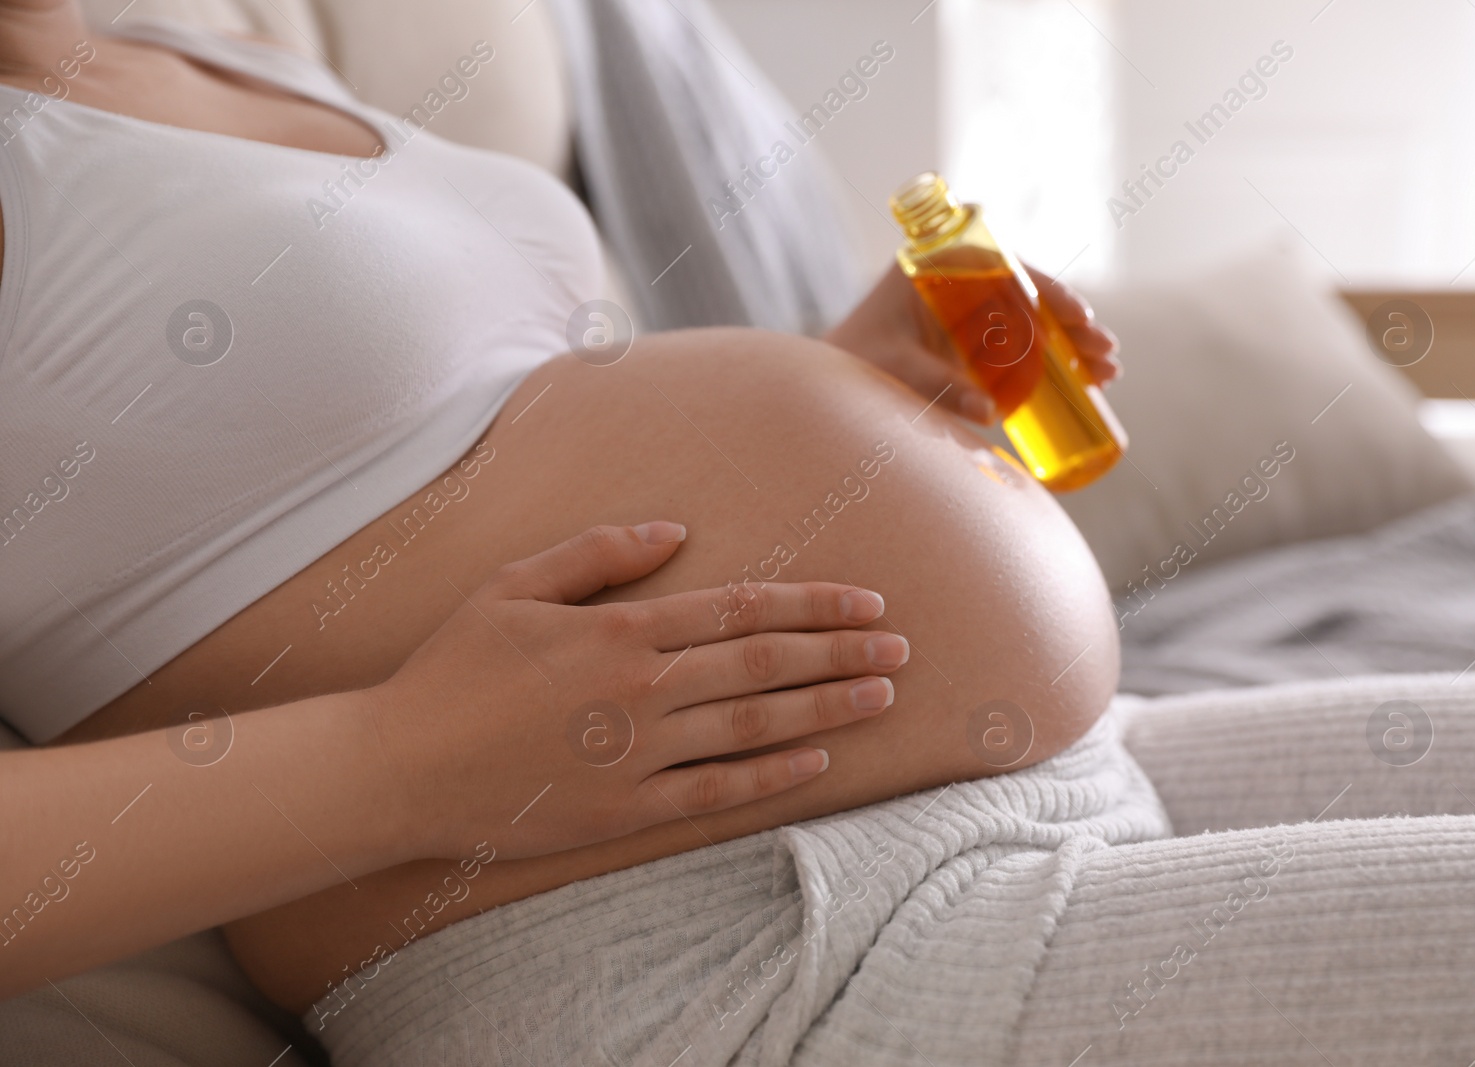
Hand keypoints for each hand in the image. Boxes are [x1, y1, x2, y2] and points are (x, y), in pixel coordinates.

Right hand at [369, 522, 907, 859]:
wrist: (399, 767)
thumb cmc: (452, 669)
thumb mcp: (513, 585)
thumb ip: (598, 554)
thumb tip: (674, 530)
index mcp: (621, 630)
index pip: (740, 607)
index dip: (812, 603)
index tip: (866, 602)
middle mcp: (642, 689)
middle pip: (765, 663)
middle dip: (841, 653)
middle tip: (902, 649)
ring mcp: (638, 754)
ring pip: (755, 726)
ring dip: (825, 708)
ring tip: (881, 698)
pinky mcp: (624, 811)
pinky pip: (716, 792)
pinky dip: (772, 778)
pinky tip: (818, 764)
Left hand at [824, 261, 1120, 423]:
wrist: (831, 390)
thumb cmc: (852, 368)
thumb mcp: (893, 370)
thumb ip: (935, 385)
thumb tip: (989, 411)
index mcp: (936, 266)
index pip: (1007, 266)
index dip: (1050, 290)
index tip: (1078, 316)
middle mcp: (958, 285)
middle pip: (1031, 295)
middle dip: (1074, 324)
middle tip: (1106, 352)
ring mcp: (969, 317)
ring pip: (1034, 323)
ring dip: (1073, 344)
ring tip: (1109, 371)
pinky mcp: (973, 348)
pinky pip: (1023, 348)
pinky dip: (1055, 362)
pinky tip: (1090, 381)